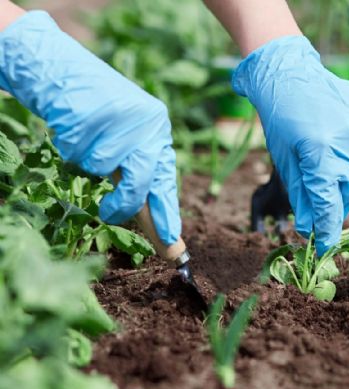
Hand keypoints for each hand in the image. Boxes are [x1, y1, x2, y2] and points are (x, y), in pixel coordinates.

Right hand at [0, 11, 180, 244]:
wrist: (62, 71)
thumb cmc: (96, 114)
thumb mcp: (125, 140)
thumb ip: (138, 172)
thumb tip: (149, 219)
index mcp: (159, 131)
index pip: (166, 179)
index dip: (166, 213)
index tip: (171, 242)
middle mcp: (149, 122)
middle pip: (142, 179)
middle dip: (124, 203)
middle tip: (109, 215)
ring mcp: (123, 116)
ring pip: (104, 166)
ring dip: (88, 162)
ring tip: (85, 138)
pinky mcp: (96, 111)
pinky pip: (79, 151)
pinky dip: (71, 146)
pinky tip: (73, 125)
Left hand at [233, 36, 348, 255]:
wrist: (288, 72)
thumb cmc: (280, 118)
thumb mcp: (284, 160)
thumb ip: (301, 194)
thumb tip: (310, 227)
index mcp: (319, 152)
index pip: (329, 203)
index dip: (328, 228)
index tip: (325, 246)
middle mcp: (344, 139)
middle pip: (347, 188)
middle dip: (335, 201)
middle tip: (323, 207)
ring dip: (344, 173)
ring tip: (325, 158)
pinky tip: (338, 139)